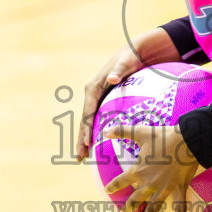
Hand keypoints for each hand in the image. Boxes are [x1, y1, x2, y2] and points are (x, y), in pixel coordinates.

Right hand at [76, 45, 141, 161]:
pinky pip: (96, 120)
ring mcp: (95, 100)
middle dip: (81, 139)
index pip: (88, 112)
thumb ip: (118, 70)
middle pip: (84, 120)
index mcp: (93, 88)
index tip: (88, 142)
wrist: (131, 54)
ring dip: (84, 139)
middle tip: (80, 156)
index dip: (87, 128)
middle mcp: (91, 95)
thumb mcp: (125, 62)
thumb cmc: (129, 59)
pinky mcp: (102, 102)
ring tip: (82, 156)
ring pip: (88, 122)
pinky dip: (94, 133)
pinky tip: (95, 146)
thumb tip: (112, 78)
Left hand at [101, 122, 200, 211]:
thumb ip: (122, 131)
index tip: (108, 190)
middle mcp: (149, 183)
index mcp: (138, 171)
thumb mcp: (140, 132)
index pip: (120, 181)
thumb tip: (106, 131)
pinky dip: (181, 211)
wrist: (187, 141)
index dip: (113, 186)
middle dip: (129, 208)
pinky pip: (180, 203)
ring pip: (153, 206)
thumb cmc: (163, 137)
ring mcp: (164, 188)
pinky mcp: (178, 188)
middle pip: (135, 200)